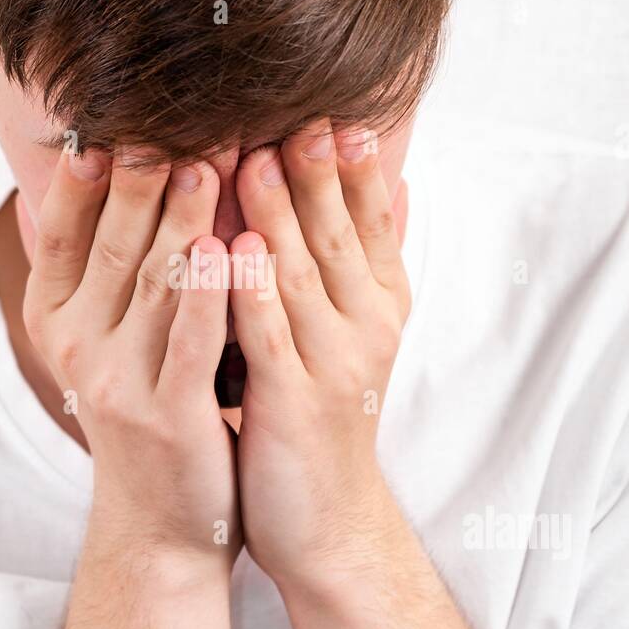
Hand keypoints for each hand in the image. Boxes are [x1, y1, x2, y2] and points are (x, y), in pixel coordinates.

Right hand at [23, 145, 240, 569]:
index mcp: (55, 319)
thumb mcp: (105, 337)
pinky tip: (225, 248)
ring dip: (180, 220)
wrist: (164, 517)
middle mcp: (74, 347)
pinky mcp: (167, 414)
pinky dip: (208, 294)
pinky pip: (190, 343)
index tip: (107, 125)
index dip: (84, 179)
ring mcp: (117, 383)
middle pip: (111, 247)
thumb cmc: (146, 405)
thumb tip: (90, 173)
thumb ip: (102, 266)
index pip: (64, 233)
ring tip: (206, 162)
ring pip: (153, 286)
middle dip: (140, 182)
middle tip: (169, 124)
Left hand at [228, 118, 410, 588]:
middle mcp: (366, 330)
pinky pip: (267, 337)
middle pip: (339, 235)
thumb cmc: (325, 416)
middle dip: (316, 170)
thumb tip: (397, 186)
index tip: (336, 110)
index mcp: (379, 307)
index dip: (356, 167)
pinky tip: (231, 251)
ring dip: (278, 215)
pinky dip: (252, 292)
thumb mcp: (357, 336)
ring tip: (250, 158)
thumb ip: (367, 263)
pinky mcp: (293, 403)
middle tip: (295, 110)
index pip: (372, 222)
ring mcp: (331, 366)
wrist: (323, 519)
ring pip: (301, 276)